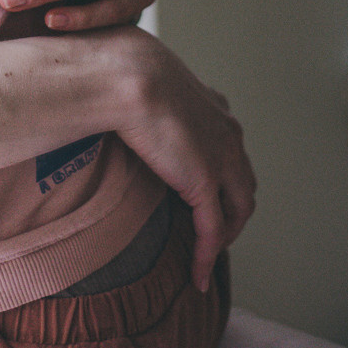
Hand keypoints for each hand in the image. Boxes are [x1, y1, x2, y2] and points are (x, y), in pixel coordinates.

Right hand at [112, 29, 255, 290]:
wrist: (125, 74)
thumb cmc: (119, 69)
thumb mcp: (136, 81)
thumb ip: (134, 96)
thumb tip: (104, 96)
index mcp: (214, 107)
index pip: (229, 148)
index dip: (221, 176)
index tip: (205, 193)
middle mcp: (227, 133)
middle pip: (242, 182)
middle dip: (231, 210)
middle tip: (212, 231)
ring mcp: (221, 159)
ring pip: (237, 209)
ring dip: (224, 235)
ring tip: (205, 256)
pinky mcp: (205, 184)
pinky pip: (212, 231)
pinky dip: (206, 256)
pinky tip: (196, 277)